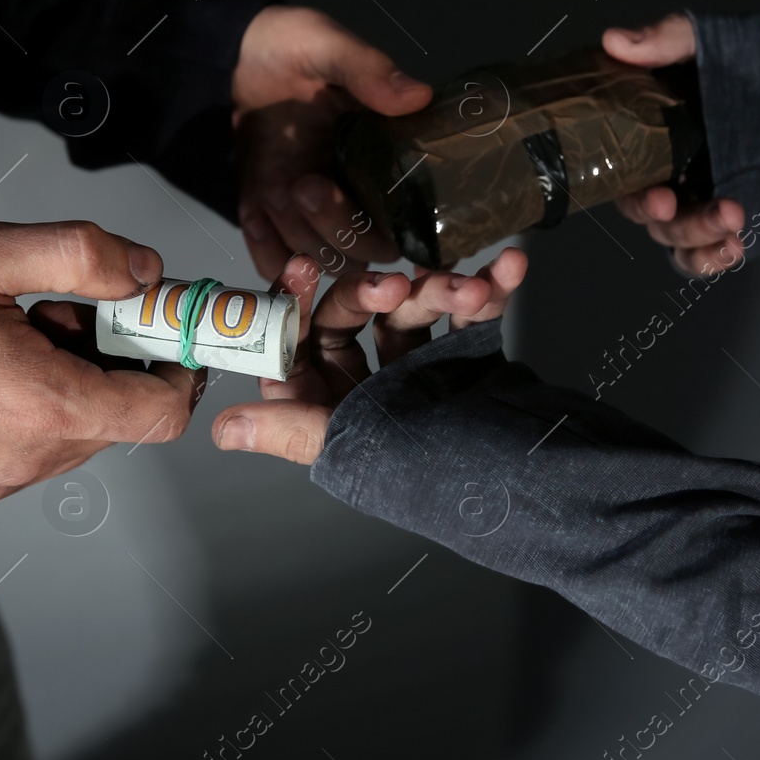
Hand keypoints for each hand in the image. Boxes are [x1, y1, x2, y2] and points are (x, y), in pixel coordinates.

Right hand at [0, 220, 203, 507]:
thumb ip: (79, 255)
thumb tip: (147, 272)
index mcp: (41, 405)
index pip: (161, 413)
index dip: (175, 367)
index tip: (156, 325)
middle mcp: (27, 458)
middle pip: (120, 418)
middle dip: (111, 362)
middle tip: (57, 310)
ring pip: (79, 434)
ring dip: (72, 385)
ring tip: (11, 336)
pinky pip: (36, 451)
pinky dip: (35, 411)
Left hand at [211, 248, 527, 463]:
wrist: (534, 491)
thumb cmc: (439, 479)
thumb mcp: (357, 450)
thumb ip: (294, 431)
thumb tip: (225, 429)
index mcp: (328, 408)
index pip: (297, 345)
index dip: (296, 305)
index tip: (306, 268)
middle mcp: (366, 386)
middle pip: (354, 316)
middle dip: (375, 292)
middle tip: (399, 285)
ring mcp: (417, 368)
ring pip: (411, 309)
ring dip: (442, 290)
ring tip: (471, 289)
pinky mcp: (465, 357)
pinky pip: (467, 312)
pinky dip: (489, 288)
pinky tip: (508, 269)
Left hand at [231, 5, 432, 279]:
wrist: (229, 53)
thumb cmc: (288, 44)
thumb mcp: (329, 45)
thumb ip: (369, 71)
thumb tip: (418, 97)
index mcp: (383, 158)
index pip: (404, 225)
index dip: (387, 232)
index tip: (353, 198)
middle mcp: (354, 193)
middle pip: (363, 253)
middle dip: (335, 230)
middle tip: (302, 185)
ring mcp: (311, 209)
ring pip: (321, 261)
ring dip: (297, 236)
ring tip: (276, 191)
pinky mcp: (271, 216)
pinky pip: (277, 263)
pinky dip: (267, 253)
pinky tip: (257, 216)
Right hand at [602, 13, 744, 275]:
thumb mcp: (728, 39)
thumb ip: (672, 38)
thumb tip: (615, 41)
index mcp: (660, 123)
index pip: (623, 162)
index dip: (628, 184)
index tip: (657, 192)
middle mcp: (673, 163)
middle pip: (644, 205)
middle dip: (658, 213)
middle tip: (672, 206)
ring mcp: (702, 195)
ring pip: (672, 234)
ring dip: (692, 236)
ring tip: (732, 223)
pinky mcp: (731, 222)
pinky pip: (702, 254)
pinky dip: (709, 259)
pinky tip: (732, 251)